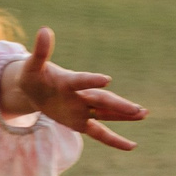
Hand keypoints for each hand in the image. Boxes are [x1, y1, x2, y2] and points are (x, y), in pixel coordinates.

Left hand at [2, 27, 147, 149]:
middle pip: (101, 100)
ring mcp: (83, 109)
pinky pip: (99, 133)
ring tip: (143, 114)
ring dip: (123, 115)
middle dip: (118, 105)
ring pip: (106, 114)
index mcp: (69, 80)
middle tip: (138, 109)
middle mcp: (80, 95)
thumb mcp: (32, 66)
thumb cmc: (34, 76)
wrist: (33, 90)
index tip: (106, 79)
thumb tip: (44, 30)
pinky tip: (131, 146)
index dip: (91, 80)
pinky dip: (113, 140)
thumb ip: (40, 52)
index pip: (81, 80)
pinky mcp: (80, 123)